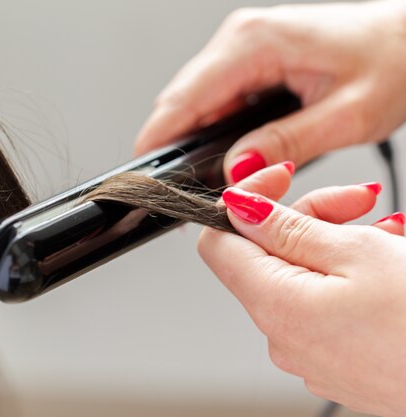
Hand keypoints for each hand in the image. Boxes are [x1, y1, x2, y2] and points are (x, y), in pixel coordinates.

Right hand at [135, 0, 405, 182]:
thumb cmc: (394, 61)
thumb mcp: (346, 115)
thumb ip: (285, 143)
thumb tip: (235, 169)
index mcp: (255, 43)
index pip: (184, 98)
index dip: (158, 141)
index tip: (145, 177)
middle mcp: (240, 40)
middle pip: (182, 102)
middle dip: (175, 146)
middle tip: (187, 191)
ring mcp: (243, 49)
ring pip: (196, 103)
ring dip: (196, 140)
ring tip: (212, 176)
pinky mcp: (250, 62)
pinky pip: (216, 100)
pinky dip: (214, 129)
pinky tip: (228, 151)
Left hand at [198, 163, 405, 415]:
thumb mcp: (356, 254)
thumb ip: (286, 229)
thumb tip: (238, 209)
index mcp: (273, 305)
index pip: (217, 243)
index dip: (242, 203)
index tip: (278, 180)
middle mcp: (281, 335)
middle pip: (266, 255)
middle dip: (308, 217)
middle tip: (360, 201)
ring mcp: (308, 352)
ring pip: (300, 277)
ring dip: (336, 243)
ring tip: (388, 235)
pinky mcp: (335, 360)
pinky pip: (322, 305)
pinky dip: (347, 278)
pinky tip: (388, 267)